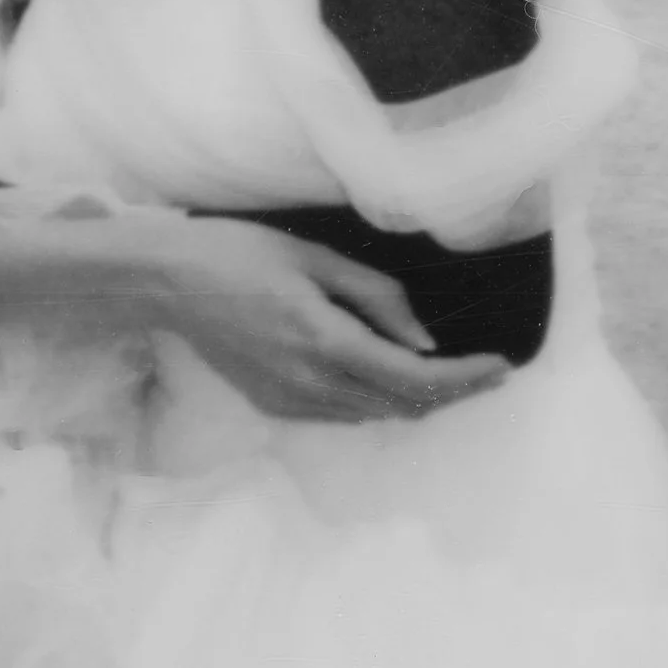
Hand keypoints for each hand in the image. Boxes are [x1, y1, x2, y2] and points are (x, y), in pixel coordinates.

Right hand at [163, 220, 509, 424]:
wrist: (167, 282)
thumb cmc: (238, 253)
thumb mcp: (314, 258)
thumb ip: (374, 297)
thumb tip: (423, 339)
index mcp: (326, 341)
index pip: (416, 378)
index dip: (466, 378)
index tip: (501, 366)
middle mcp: (311, 382)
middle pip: (403, 405)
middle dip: (452, 392)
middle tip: (486, 370)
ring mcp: (289, 400)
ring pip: (374, 414)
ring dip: (414, 399)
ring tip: (444, 372)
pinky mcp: (273, 405)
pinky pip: (341, 413)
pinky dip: (374, 399)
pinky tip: (382, 374)